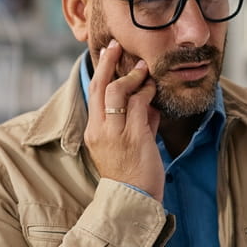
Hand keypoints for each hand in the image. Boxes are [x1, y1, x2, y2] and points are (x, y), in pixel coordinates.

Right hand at [85, 39, 163, 200]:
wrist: (133, 201)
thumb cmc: (133, 175)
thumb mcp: (130, 144)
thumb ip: (137, 122)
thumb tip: (148, 103)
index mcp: (93, 132)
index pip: (93, 93)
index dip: (100, 71)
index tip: (108, 55)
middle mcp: (99, 130)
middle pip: (99, 87)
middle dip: (107, 63)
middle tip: (115, 45)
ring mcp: (115, 133)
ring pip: (117, 91)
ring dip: (132, 76)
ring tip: (143, 68)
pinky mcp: (133, 137)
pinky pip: (138, 105)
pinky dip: (146, 93)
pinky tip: (152, 89)